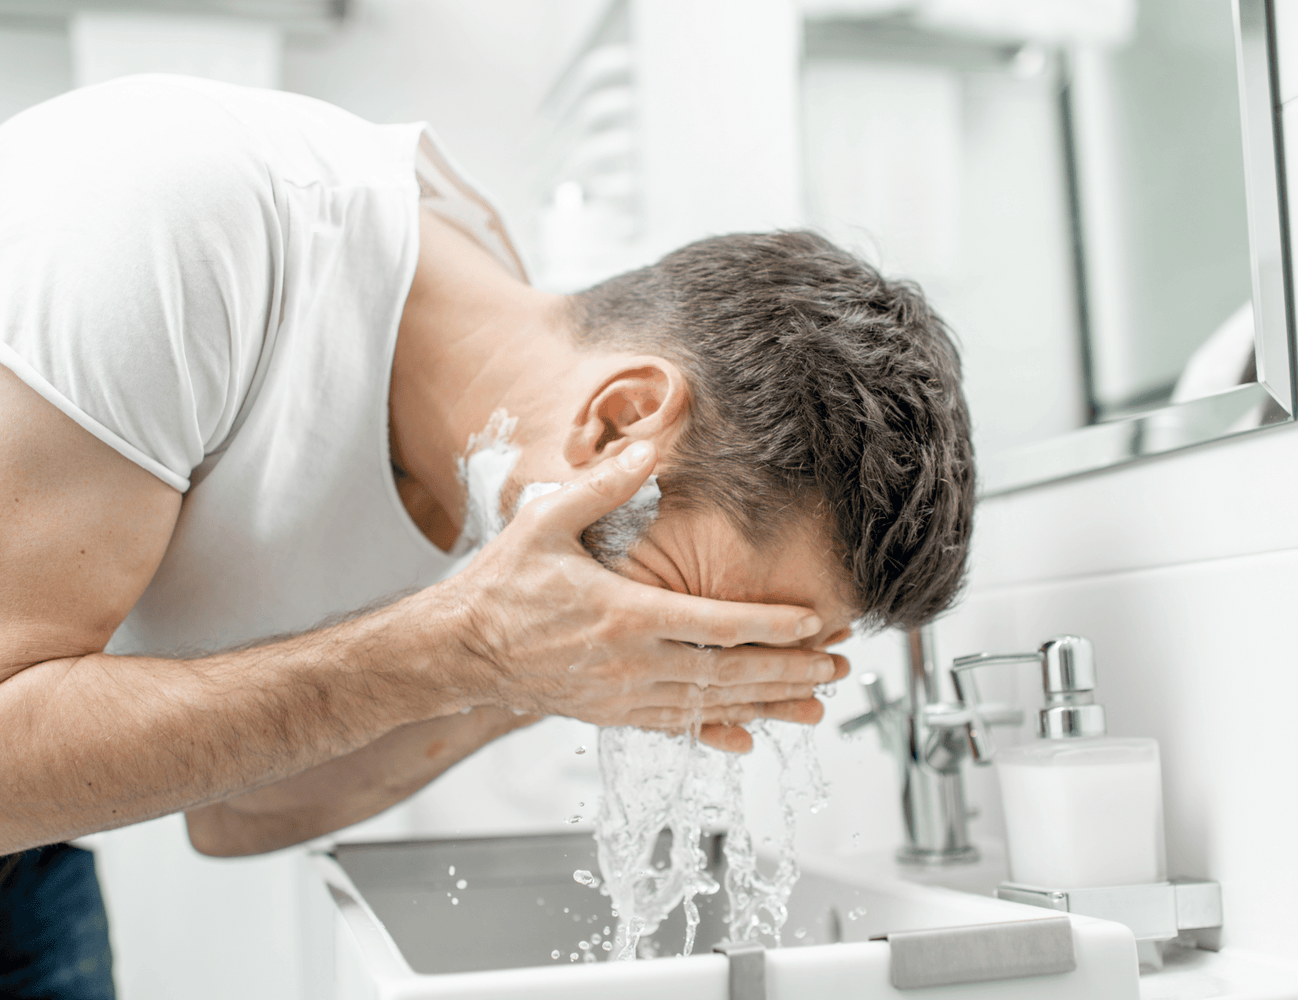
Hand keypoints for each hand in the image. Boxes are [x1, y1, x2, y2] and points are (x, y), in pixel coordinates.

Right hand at [414, 441, 847, 751]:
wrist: (457, 650)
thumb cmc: (501, 584)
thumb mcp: (547, 523)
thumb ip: (604, 488)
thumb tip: (649, 452)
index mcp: (624, 615)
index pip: (717, 627)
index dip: (772, 626)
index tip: (816, 622)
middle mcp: (631, 665)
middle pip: (728, 675)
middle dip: (791, 671)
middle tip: (840, 668)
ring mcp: (622, 697)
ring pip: (711, 708)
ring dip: (768, 705)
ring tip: (816, 704)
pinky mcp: (611, 715)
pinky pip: (676, 729)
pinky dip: (718, 733)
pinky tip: (750, 738)